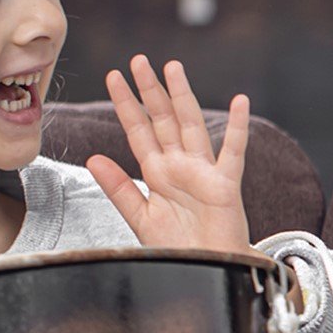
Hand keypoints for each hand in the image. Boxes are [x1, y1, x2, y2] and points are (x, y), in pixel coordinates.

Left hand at [85, 55, 250, 252]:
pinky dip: (237, 127)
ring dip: (182, 96)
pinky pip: (232, 152)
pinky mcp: (225, 184)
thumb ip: (118, 187)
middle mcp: (179, 165)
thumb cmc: (178, 247)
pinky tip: (239, 102)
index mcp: (158, 172)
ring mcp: (203, 171)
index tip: (114, 76)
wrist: (205, 272)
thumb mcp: (140, 216)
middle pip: (163, 119)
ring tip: (173, 68)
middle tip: (139, 60)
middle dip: (150, 90)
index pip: (138, 130)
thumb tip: (93, 158)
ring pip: (191, 125)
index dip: (126, 103)